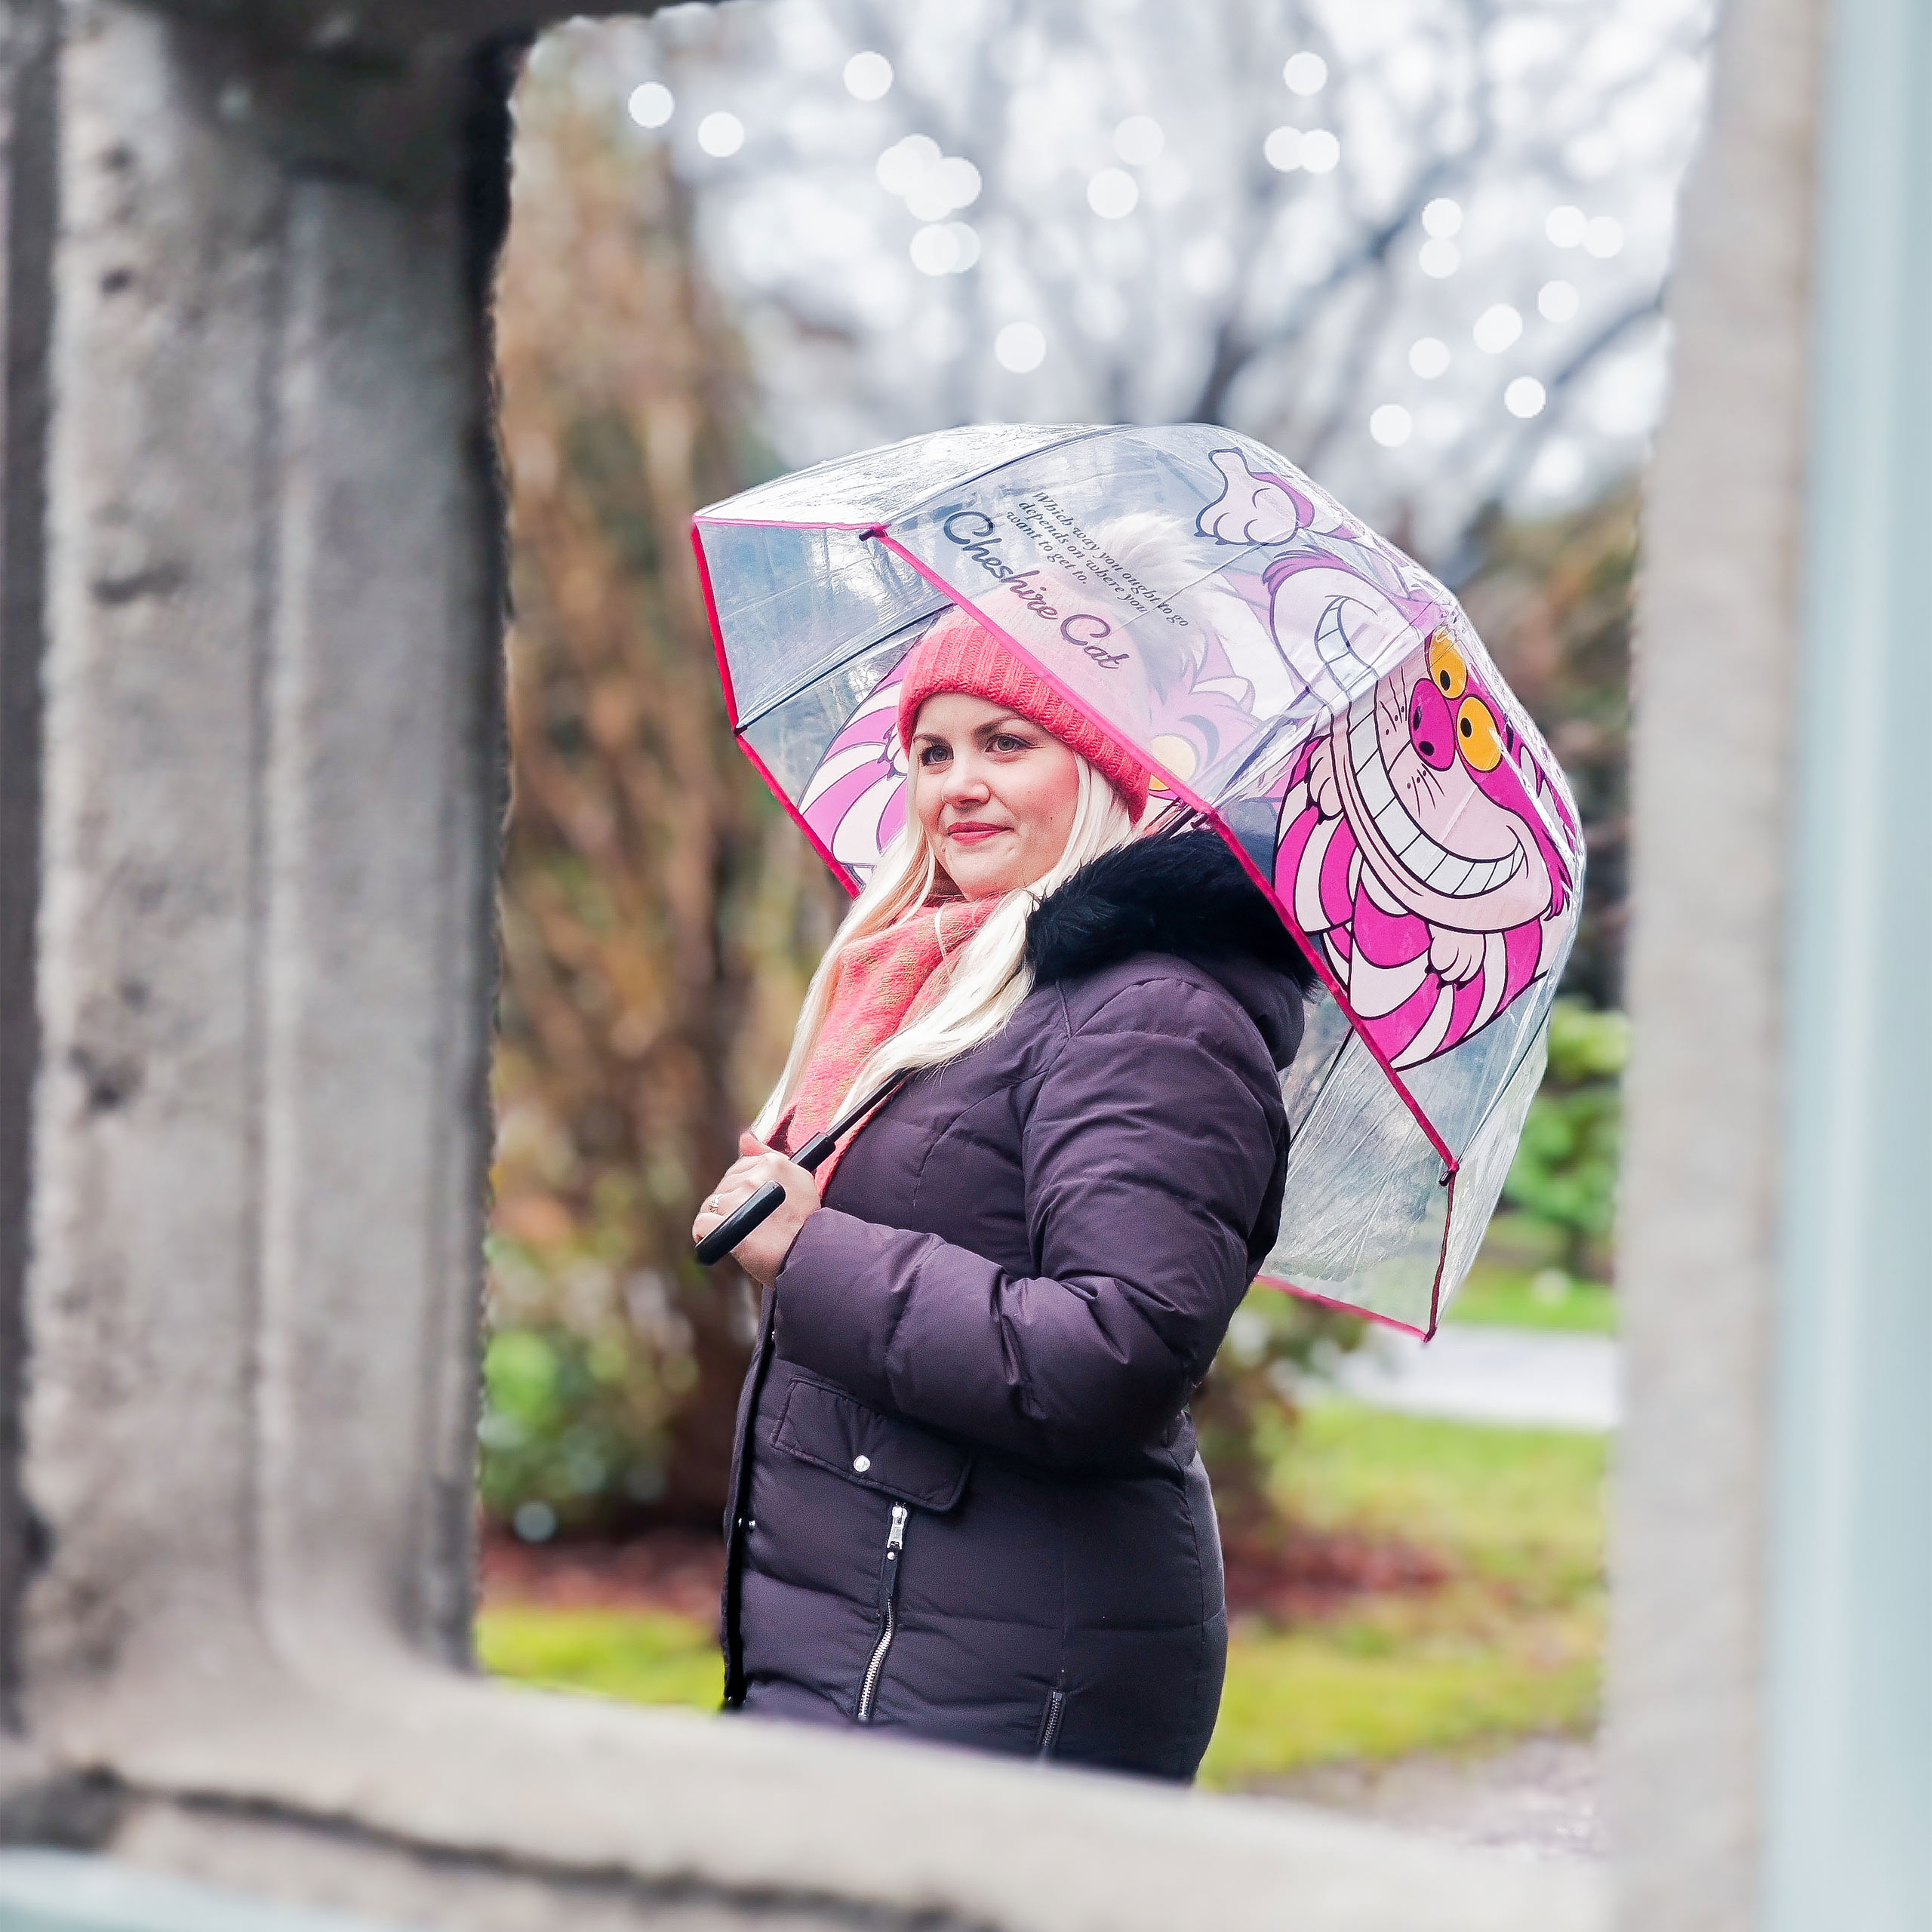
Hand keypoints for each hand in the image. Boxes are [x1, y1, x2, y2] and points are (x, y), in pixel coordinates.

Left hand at [691, 1131, 820, 1286]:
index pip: (740, 1168)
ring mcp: (739, 1200)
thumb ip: (767, 1154)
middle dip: (732, 1203)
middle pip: (725, 1186)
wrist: (811, 1255)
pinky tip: (719, 1240)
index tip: (754, 1204)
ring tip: (739, 1233)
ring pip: (712, 1204)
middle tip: (750, 1223)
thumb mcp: (798, 1179)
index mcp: (772, 1163)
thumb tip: (744, 1137)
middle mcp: (754, 1177)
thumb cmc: (807, 1222)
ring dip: (720, 1219)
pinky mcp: (727, 1225)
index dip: (743, 1189)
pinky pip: (702, 1224)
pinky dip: (706, 1235)